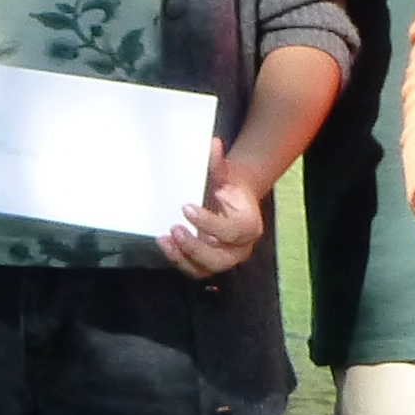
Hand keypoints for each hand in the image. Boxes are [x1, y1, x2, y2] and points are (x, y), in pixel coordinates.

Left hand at [162, 142, 265, 276]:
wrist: (234, 198)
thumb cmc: (230, 187)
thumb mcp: (226, 174)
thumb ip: (218, 164)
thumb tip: (213, 145)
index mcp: (249, 226)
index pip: (230, 231)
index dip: (208, 223)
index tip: (185, 207)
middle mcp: (240, 248)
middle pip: (219, 259)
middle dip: (195, 247)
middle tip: (175, 229)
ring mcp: (225, 258)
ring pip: (205, 269)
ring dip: (183, 257)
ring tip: (165, 239)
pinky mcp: (209, 263)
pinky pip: (194, 269)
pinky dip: (178, 259)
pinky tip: (165, 243)